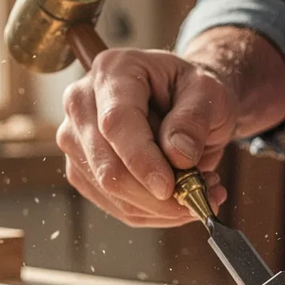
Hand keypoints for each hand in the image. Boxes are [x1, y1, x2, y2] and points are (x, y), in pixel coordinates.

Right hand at [56, 49, 233, 226]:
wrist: (181, 102)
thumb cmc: (192, 92)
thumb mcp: (208, 93)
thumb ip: (195, 119)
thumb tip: (179, 156)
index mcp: (113, 72)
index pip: (116, 123)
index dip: (141, 160)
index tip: (169, 188)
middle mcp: (82, 103)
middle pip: (107, 165)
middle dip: (155, 195)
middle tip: (202, 197)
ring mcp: (75, 139)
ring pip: (110, 192)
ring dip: (160, 206)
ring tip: (201, 191)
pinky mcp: (82, 169)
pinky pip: (115, 206)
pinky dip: (153, 212)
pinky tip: (181, 198)